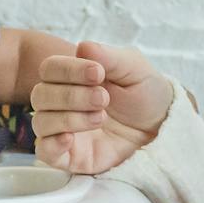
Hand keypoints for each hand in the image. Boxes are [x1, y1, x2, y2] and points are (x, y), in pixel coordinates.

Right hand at [31, 41, 174, 173]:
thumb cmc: (145, 94)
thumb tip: (82, 47)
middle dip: (72, 96)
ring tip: (100, 117)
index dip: (68, 70)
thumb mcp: (134, 68)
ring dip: (68, 118)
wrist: (162, 126)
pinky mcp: (70, 156)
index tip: (99, 73)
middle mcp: (61, 102)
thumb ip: (110, 57)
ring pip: (41, 122)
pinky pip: (44, 151)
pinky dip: (51, 144)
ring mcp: (63, 129)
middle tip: (104, 98)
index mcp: (72, 77)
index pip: (50, 68)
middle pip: (40, 95)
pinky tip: (70, 138)